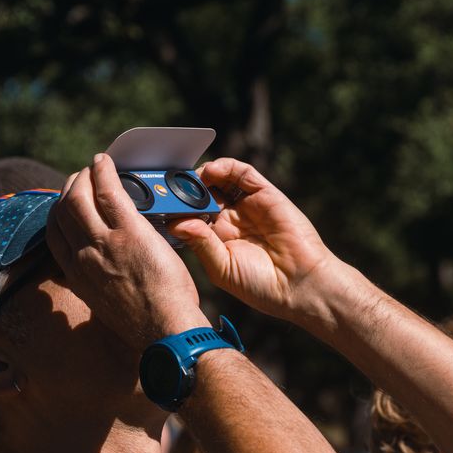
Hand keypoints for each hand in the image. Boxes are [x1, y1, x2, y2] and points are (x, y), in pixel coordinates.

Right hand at [46, 154, 209, 348]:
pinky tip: (105, 163)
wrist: (166, 332)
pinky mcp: (129, 233)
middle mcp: (82, 257)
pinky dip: (103, 172)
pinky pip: (108, 192)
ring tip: (95, 167)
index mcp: (77, 275)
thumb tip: (101, 269)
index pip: (55, 234)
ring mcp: (103, 244)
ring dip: (84, 176)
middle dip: (70, 188)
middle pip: (63, 210)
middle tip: (83, 178)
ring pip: (79, 197)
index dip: (60, 211)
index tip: (70, 200)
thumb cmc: (146, 322)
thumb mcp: (107, 304)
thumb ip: (97, 282)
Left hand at [169, 158, 339, 323]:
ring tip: (186, 178)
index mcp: (217, 240)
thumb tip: (174, 223)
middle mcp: (231, 220)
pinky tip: (210, 172)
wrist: (300, 285)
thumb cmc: (261, 286)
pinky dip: (225, 167)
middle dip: (183, 189)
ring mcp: (248, 205)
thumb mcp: (221, 268)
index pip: (189, 216)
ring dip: (201, 176)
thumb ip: (200, 244)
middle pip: (201, 195)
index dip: (173, 208)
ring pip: (220, 180)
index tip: (153, 203)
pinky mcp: (265, 194)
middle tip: (164, 185)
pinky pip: (242, 173)